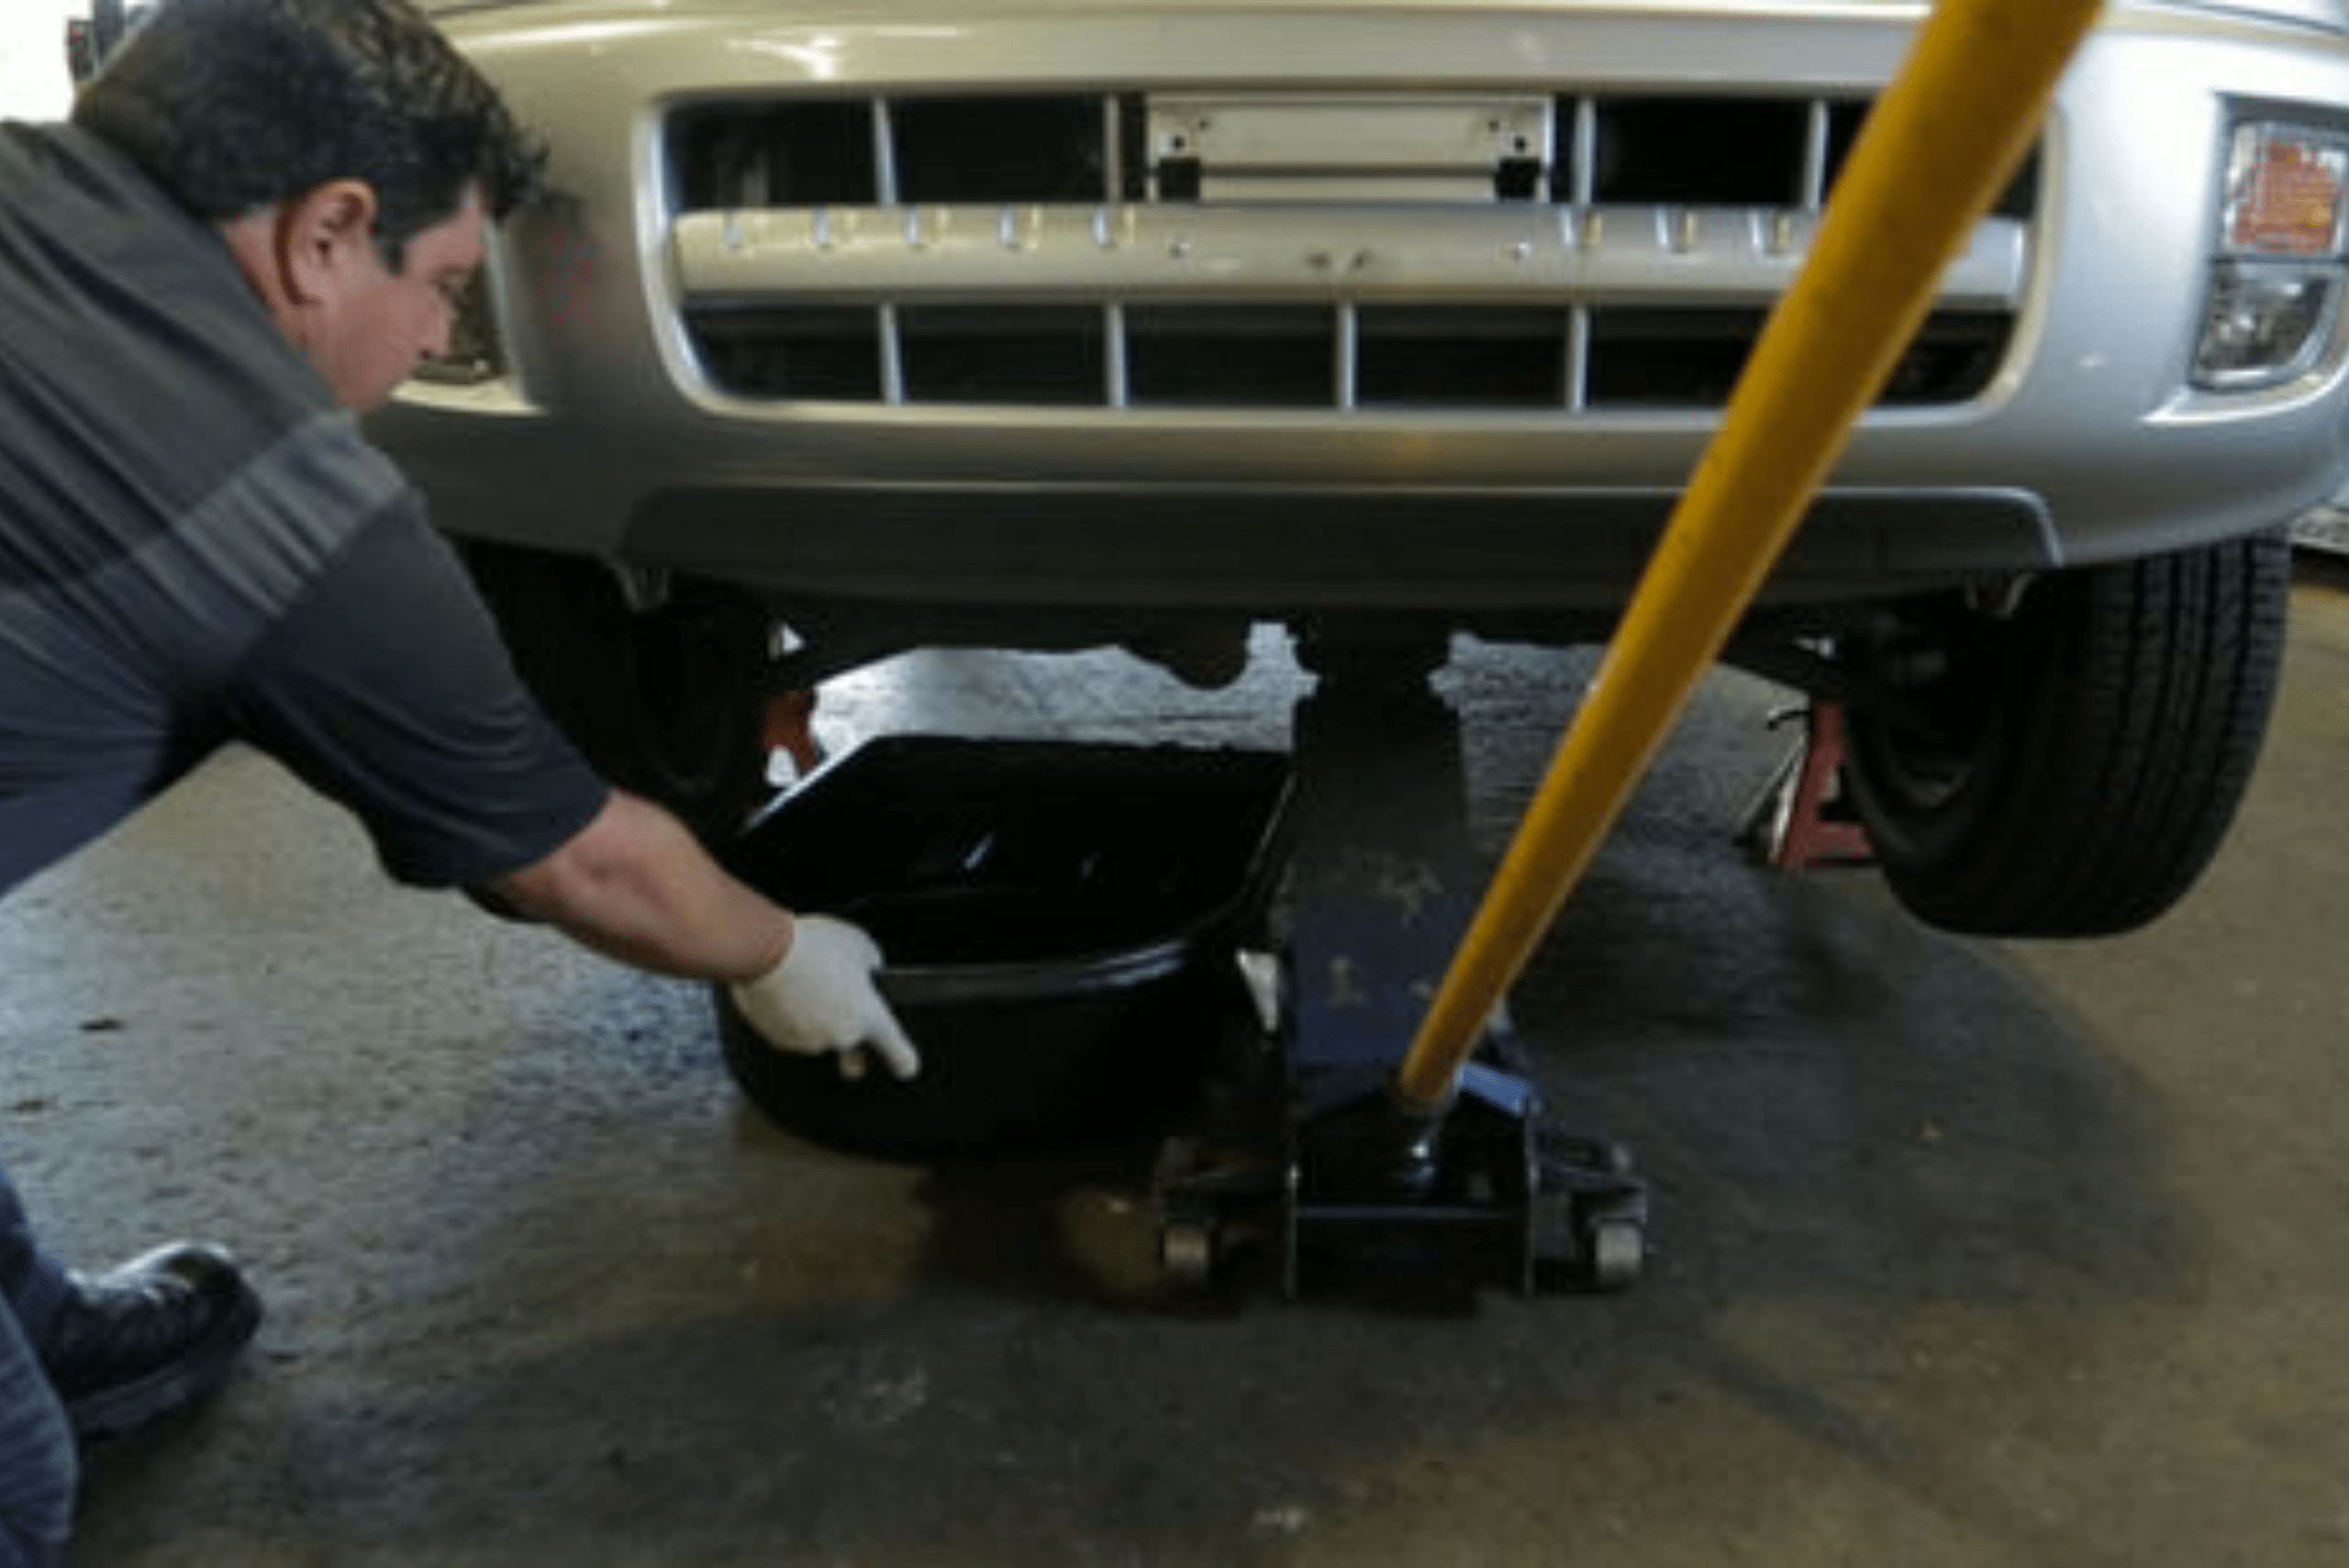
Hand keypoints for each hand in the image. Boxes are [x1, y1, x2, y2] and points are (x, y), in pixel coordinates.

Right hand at [729, 916, 919, 1079]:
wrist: (764, 951)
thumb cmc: (815, 945)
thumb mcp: (860, 945)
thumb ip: (871, 966)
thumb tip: (868, 973)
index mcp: (869, 1016)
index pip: (898, 1052)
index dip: (904, 1061)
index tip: (907, 1068)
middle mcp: (841, 1036)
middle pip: (853, 1053)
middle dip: (852, 1050)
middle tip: (844, 1027)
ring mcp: (807, 1041)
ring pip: (817, 1038)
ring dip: (816, 1021)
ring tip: (806, 985)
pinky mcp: (777, 1039)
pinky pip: (790, 1031)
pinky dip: (790, 1018)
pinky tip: (786, 991)